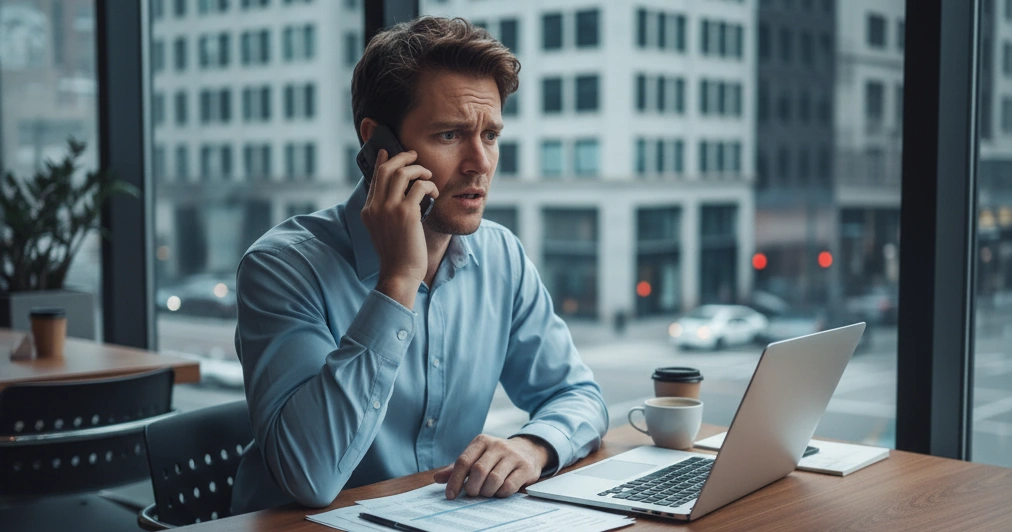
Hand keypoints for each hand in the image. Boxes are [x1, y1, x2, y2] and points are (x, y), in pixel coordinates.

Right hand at [360, 149, 437, 307]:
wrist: (399, 273)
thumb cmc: (397, 255)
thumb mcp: (384, 230)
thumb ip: (386, 212)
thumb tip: (398, 195)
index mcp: (368, 210)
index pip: (375, 178)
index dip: (383, 162)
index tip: (388, 152)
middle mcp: (375, 207)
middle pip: (386, 169)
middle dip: (402, 158)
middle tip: (415, 156)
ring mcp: (389, 209)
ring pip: (402, 173)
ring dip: (418, 169)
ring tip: (428, 176)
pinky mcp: (406, 214)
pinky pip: (420, 186)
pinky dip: (430, 185)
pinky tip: (434, 194)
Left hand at [433, 435, 551, 498]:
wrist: (529, 450)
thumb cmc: (496, 457)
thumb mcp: (477, 456)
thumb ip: (458, 468)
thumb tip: (436, 478)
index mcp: (482, 441)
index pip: (464, 461)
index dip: (455, 480)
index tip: (450, 495)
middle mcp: (497, 445)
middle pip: (478, 470)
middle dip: (472, 488)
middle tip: (472, 494)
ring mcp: (513, 456)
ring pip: (494, 479)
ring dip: (486, 492)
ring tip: (486, 493)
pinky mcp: (525, 468)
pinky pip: (509, 486)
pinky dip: (500, 493)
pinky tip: (499, 492)